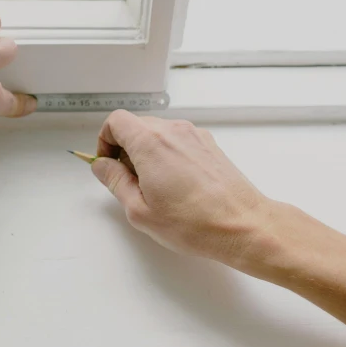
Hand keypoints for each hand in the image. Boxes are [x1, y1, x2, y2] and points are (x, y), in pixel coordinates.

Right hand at [91, 110, 276, 268]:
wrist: (243, 225)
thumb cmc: (194, 222)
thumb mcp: (139, 209)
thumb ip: (115, 181)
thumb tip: (102, 166)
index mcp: (150, 143)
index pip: (116, 121)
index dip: (105, 141)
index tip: (108, 164)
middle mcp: (173, 131)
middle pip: (136, 126)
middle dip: (125, 149)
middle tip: (128, 182)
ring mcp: (194, 135)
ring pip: (158, 133)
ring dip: (147, 153)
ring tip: (155, 188)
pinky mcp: (209, 145)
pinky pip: (178, 141)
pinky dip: (168, 155)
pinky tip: (176, 185)